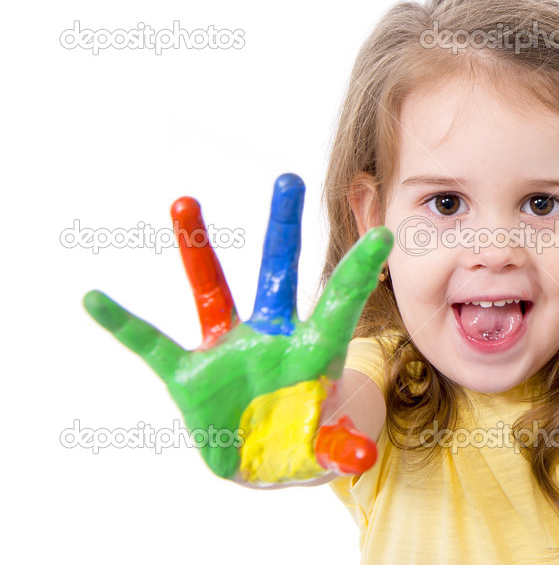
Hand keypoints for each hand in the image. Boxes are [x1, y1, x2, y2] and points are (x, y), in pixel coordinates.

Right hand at [83, 174, 391, 480]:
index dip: (359, 272)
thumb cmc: (300, 445)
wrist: (261, 458)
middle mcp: (272, 336)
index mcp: (313, 352)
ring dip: (197, 247)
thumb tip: (359, 460)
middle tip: (289, 177)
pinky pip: (152, 345)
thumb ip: (337, 450)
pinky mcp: (191, 373)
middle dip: (284, 229)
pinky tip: (94, 299)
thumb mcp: (320, 451)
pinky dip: (124, 325)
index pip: (340, 304)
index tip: (386, 234)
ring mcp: (229, 349)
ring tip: (185, 202)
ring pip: (213, 289)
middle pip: (279, 274)